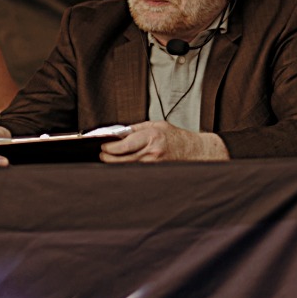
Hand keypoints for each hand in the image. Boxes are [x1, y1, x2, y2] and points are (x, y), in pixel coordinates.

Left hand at [99, 121, 229, 162]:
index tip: (103, 146)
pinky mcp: (155, 173)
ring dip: (115, 164)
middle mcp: (152, 153)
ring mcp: (153, 165)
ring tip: (109, 159)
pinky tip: (121, 166)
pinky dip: (126, 170)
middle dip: (108, 157)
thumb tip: (118, 133)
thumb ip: (136, 129)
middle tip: (102, 154)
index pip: (124, 146)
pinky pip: (136, 172)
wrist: (194, 151)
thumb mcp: (156, 125)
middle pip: (122, 159)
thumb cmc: (176, 137)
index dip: (110, 147)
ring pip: (127, 168)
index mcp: (152, 137)